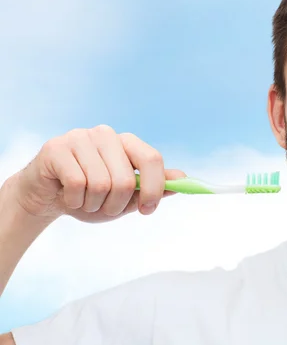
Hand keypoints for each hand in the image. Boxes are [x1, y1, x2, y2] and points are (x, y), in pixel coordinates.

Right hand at [10, 125, 184, 222]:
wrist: (45, 197)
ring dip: (93, 205)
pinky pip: (76, 184)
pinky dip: (73, 201)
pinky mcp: (57, 147)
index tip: (148, 210)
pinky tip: (67, 196)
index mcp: (126, 142)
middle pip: (125, 178)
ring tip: (84, 201)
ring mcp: (80, 137)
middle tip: (104, 209)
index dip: (154, 187)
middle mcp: (106, 134)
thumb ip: (154, 187)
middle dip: (116, 205)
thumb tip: (183, 180)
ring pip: (100, 184)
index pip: (152, 158)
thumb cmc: (89, 196)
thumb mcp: (125, 196)